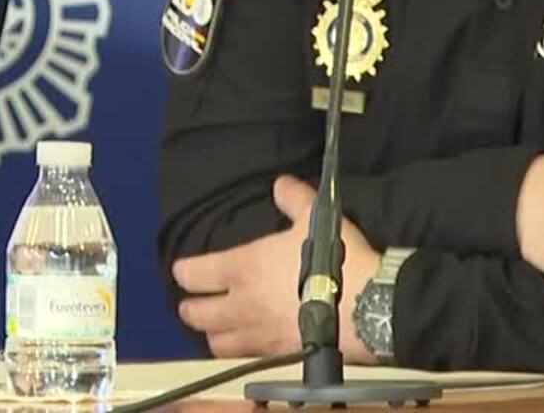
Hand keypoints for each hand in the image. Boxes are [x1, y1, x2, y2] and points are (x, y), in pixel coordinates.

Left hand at [173, 176, 380, 361]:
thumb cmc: (333, 259)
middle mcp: (239, 305)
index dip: (183, 271)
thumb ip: (293, 199)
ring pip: (214, 343)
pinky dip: (238, 352)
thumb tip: (280, 184)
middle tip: (194, 302)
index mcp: (242, 267)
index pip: (191, 275)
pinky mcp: (274, 356)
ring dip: (212, 333)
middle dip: (190, 307)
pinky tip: (247, 346)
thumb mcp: (315, 218)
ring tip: (218, 327)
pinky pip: (243, 359)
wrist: (361, 307)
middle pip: (195, 314)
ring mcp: (255, 335)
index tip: (183, 270)